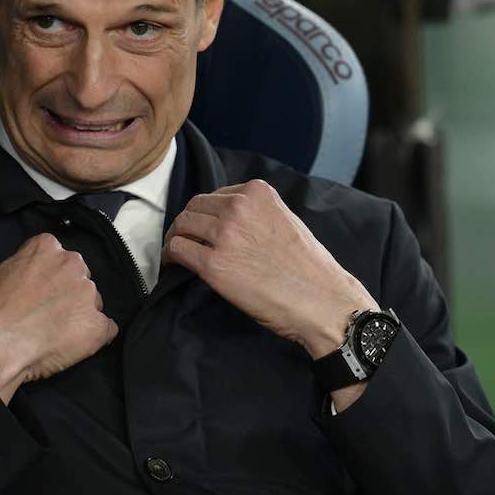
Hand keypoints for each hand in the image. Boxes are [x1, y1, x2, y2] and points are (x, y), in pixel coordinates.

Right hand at [0, 233, 117, 404]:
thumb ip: (29, 265)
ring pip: (93, 303)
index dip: (52, 278)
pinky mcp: (97, 325)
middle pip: (81, 278)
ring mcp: (88, 294)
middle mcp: (73, 264)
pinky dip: (94, 337)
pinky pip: (106, 329)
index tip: (43, 292)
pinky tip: (73, 345)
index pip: (60, 258)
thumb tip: (37, 276)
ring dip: (80, 315)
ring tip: (55, 334)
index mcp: (48, 247)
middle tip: (50, 314)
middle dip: (70, 294)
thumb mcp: (4, 270)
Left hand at [163, 179, 378, 360]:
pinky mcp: (214, 264)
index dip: (206, 213)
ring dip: (176, 239)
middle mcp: (238, 208)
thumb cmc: (309, 268)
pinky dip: (171, 256)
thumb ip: (256, 213)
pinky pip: (178, 250)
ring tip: (177, 253)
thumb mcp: (285, 221)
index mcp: (257, 193)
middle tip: (184, 240)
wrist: (322, 301)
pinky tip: (174, 265)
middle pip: (194, 207)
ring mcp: (225, 235)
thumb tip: (227, 221)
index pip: (216, 196)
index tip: (203, 227)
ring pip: (182, 226)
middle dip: (187, 224)